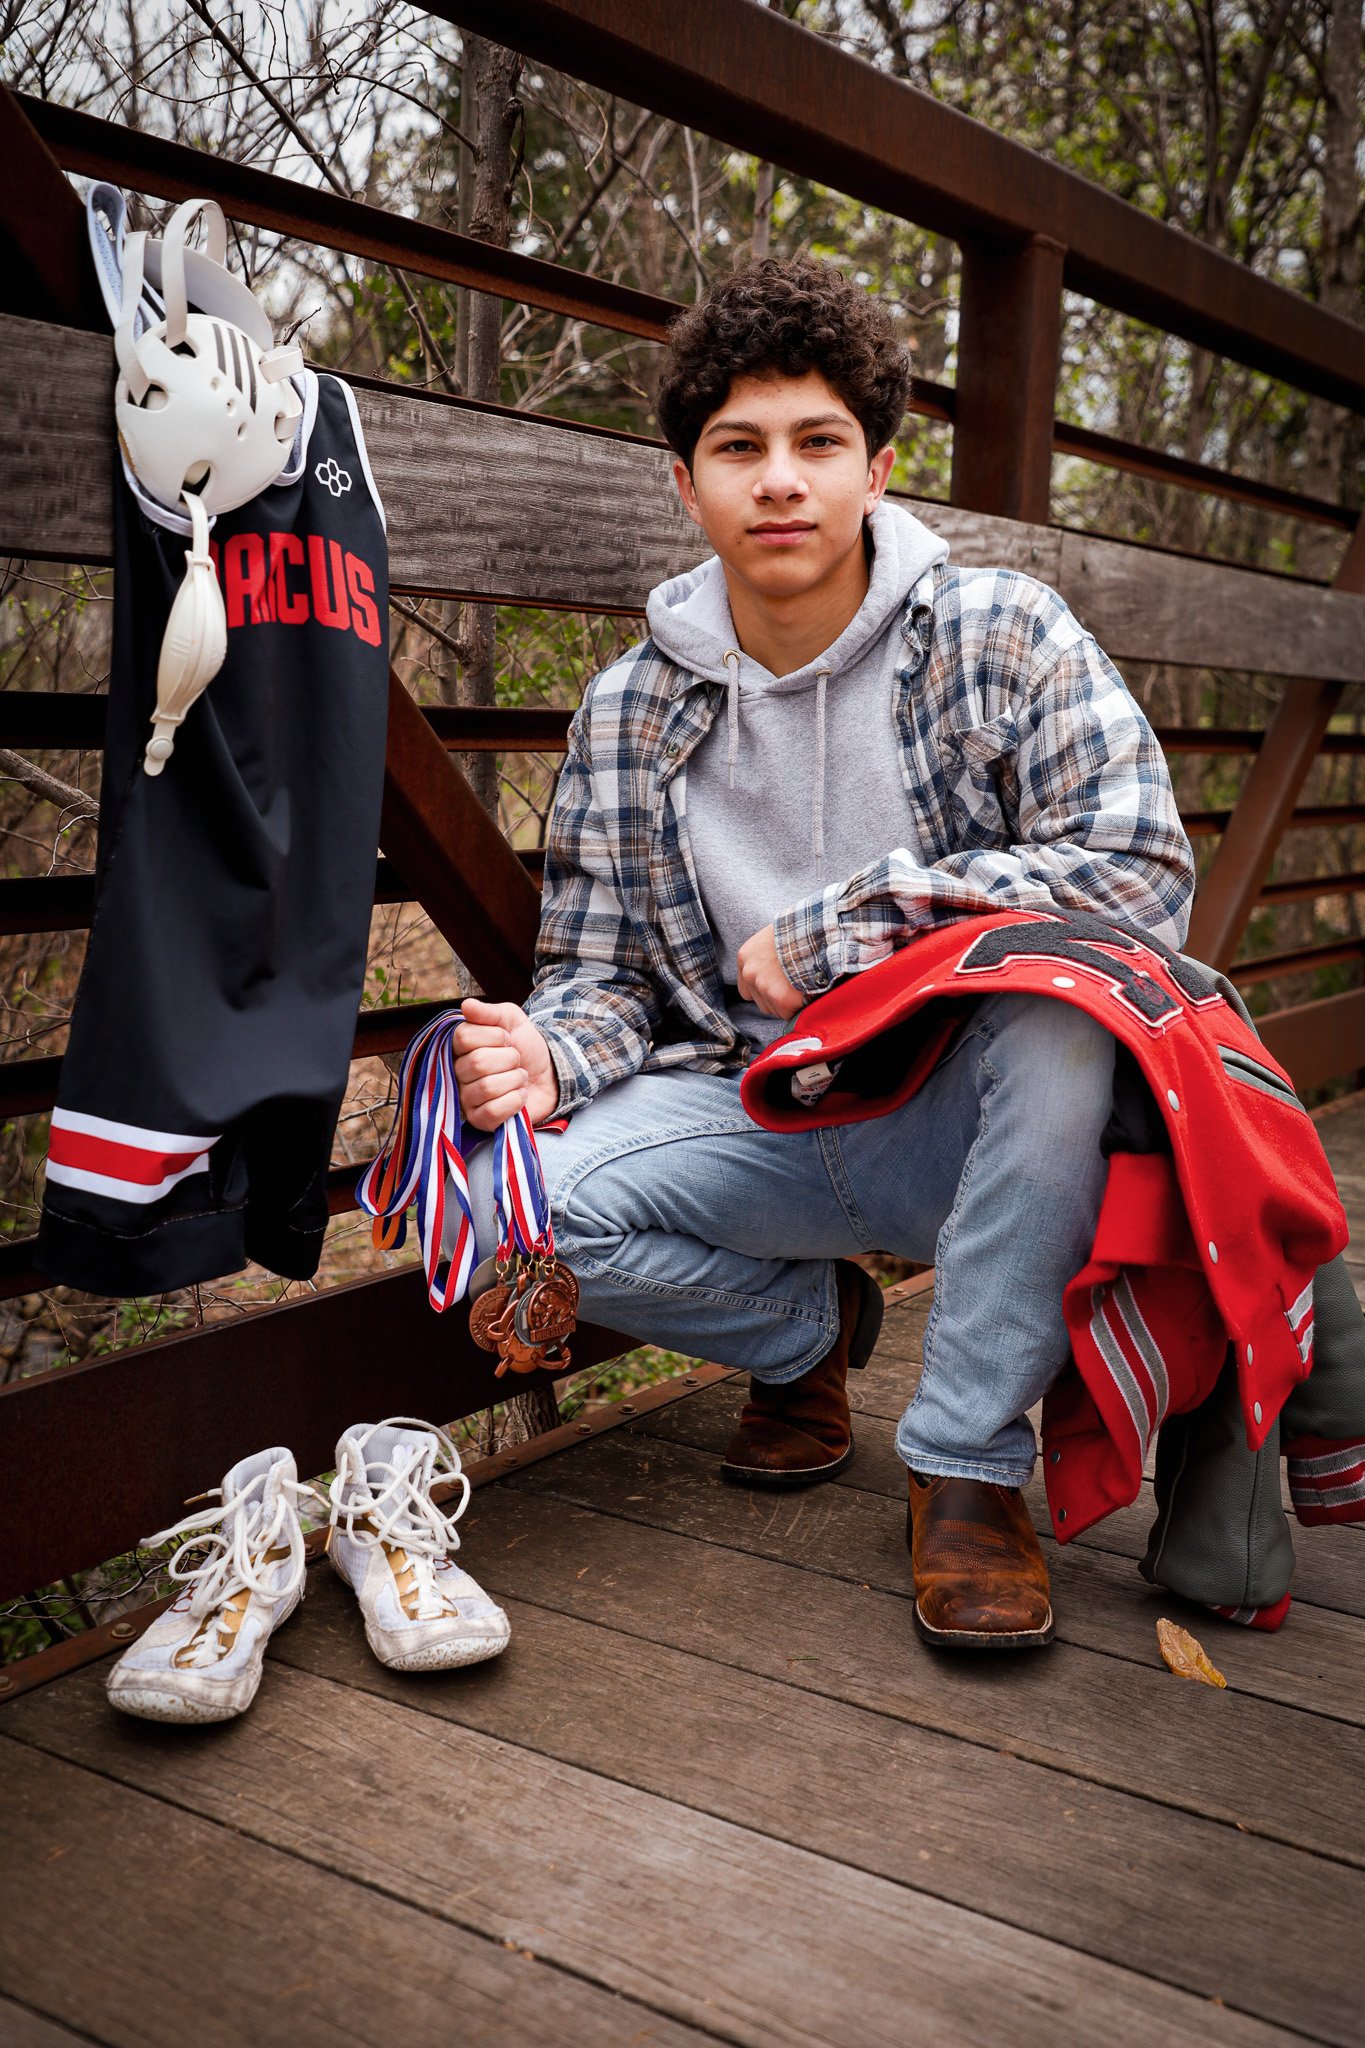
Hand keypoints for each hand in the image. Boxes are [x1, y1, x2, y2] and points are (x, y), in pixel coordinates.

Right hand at [452, 998, 558, 1131]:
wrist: (549, 1074)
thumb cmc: (526, 1046)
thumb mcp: (512, 1020)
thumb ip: (490, 1013)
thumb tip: (467, 1005)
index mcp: (461, 1046)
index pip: (464, 1037)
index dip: (493, 1036)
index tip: (507, 1039)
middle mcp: (458, 1072)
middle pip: (477, 1063)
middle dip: (509, 1059)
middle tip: (517, 1060)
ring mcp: (467, 1098)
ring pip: (487, 1087)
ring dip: (515, 1080)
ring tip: (520, 1078)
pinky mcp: (480, 1120)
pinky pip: (492, 1111)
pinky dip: (515, 1100)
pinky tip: (520, 1096)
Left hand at [735, 924, 803, 1019]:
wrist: (818, 932)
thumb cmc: (803, 930)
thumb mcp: (777, 936)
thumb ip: (769, 954)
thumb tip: (777, 967)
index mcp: (746, 956)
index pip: (747, 986)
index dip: (765, 988)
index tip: (779, 985)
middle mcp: (750, 972)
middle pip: (760, 1001)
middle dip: (777, 998)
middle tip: (796, 985)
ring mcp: (764, 987)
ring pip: (775, 1009)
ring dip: (789, 1004)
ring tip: (805, 985)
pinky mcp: (781, 999)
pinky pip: (790, 1014)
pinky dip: (801, 1007)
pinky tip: (810, 992)